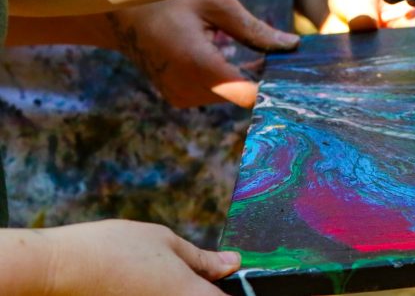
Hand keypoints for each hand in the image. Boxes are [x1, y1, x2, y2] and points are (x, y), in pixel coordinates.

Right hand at [40, 220, 237, 295]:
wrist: (61, 269)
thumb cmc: (114, 250)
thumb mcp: (167, 242)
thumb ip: (203, 259)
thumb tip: (233, 263)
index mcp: (191, 295)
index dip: (228, 288)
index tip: (223, 277)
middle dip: (202, 289)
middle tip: (190, 273)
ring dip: (177, 291)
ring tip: (158, 277)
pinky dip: (158, 295)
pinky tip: (144, 285)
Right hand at [108, 0, 298, 107]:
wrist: (119, 13)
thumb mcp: (216, 4)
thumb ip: (255, 29)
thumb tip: (292, 47)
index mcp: (198, 65)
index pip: (250, 95)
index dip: (277, 87)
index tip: (299, 74)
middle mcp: (187, 89)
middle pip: (243, 93)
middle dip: (264, 74)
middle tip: (282, 49)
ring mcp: (180, 96)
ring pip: (231, 93)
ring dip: (245, 73)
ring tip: (245, 42)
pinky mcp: (178, 97)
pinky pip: (216, 91)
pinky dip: (228, 75)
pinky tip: (225, 49)